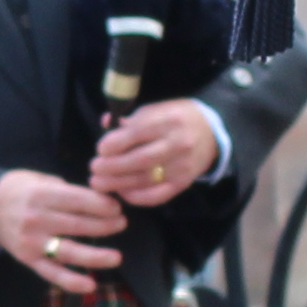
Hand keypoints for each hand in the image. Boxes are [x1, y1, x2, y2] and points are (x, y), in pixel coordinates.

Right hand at [0, 166, 127, 287]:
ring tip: (116, 257)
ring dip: (95, 256)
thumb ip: (66, 189)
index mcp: (41, 195)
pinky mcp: (28, 259)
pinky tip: (90, 285)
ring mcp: (32, 242)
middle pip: (77, 225)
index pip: (78, 200)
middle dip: (104, 225)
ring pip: (69, 251)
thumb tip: (99, 199)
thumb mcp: (39, 178)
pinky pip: (51, 273)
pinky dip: (71, 281)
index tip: (116, 207)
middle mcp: (36, 219)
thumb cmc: (19, 189)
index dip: (101, 205)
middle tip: (121, 224)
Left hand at [86, 100, 217, 210]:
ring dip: (118, 184)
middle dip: (112, 167)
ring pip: (146, 179)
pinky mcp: (184, 183)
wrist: (213, 131)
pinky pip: (158, 195)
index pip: (137, 133)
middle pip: (140, 159)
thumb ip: (131, 119)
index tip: (100, 149)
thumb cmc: (177, 117)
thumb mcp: (156, 109)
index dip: (115, 143)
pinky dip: (137, 197)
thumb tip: (105, 124)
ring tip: (99, 183)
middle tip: (94, 169)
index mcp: (167, 120)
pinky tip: (122, 193)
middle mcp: (177, 143)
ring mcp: (182, 166)